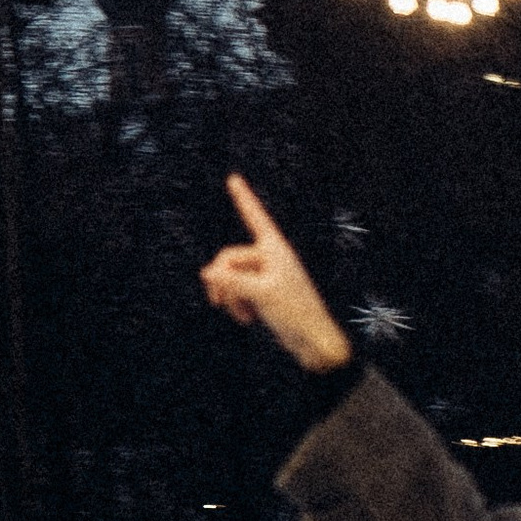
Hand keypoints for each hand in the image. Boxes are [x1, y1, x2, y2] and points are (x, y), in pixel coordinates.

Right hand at [200, 174, 354, 369]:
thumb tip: (207, 273)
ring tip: (241, 316)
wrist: (313, 341)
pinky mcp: (262, 294)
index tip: (233, 178)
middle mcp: (269, 258)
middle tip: (220, 303)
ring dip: (230, 297)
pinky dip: (237, 305)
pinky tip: (246, 320)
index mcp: (274, 248)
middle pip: (228, 258)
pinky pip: (237, 292)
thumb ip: (232, 281)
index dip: (243, 198)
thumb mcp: (261, 293)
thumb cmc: (295, 313)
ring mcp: (264, 276)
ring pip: (230, 278)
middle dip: (223, 281)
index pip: (255, 216)